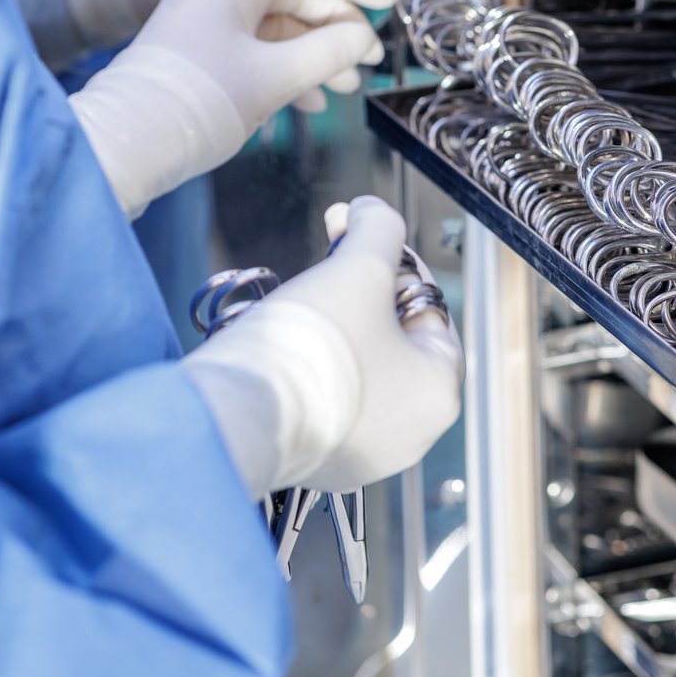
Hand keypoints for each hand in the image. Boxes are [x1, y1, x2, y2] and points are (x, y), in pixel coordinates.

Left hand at [68, 0, 395, 217]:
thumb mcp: (273, 78)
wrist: (123, 148)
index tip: (388, 2)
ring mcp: (204, 25)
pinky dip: (287, 69)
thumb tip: (360, 38)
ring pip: (276, 26)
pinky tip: (310, 100)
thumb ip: (327, 52)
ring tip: (346, 85)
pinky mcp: (197, 57)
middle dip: (338, 23)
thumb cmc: (196, 104)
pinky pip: (254, 50)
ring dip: (316, 52)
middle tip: (369, 57)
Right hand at [182, 198, 463, 498]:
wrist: (236, 416)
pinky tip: (283, 346)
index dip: (395, 265)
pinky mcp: (318, 466)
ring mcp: (364, 458)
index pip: (429, 309)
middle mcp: (412, 435)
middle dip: (361, 293)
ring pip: (357, 372)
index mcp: (438, 393)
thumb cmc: (312, 347)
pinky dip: (309, 371)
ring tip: (301, 302)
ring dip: (333, 329)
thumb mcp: (358, 267)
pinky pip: (324, 403)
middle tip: (328, 261)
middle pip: (393, 340)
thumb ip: (377, 228)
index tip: (361, 239)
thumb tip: (371, 211)